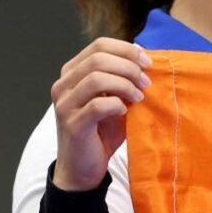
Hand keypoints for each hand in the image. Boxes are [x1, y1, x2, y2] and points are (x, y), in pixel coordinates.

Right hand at [51, 38, 151, 190]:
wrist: (85, 167)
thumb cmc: (103, 131)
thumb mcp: (117, 99)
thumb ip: (124, 79)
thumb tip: (145, 58)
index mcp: (74, 73)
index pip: (99, 45)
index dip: (127, 50)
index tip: (147, 62)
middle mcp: (64, 84)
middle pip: (98, 58)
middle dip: (129, 67)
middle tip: (146, 82)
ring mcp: (65, 104)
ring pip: (96, 78)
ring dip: (125, 85)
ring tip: (139, 97)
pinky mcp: (72, 124)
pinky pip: (97, 105)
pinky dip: (117, 104)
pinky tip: (125, 111)